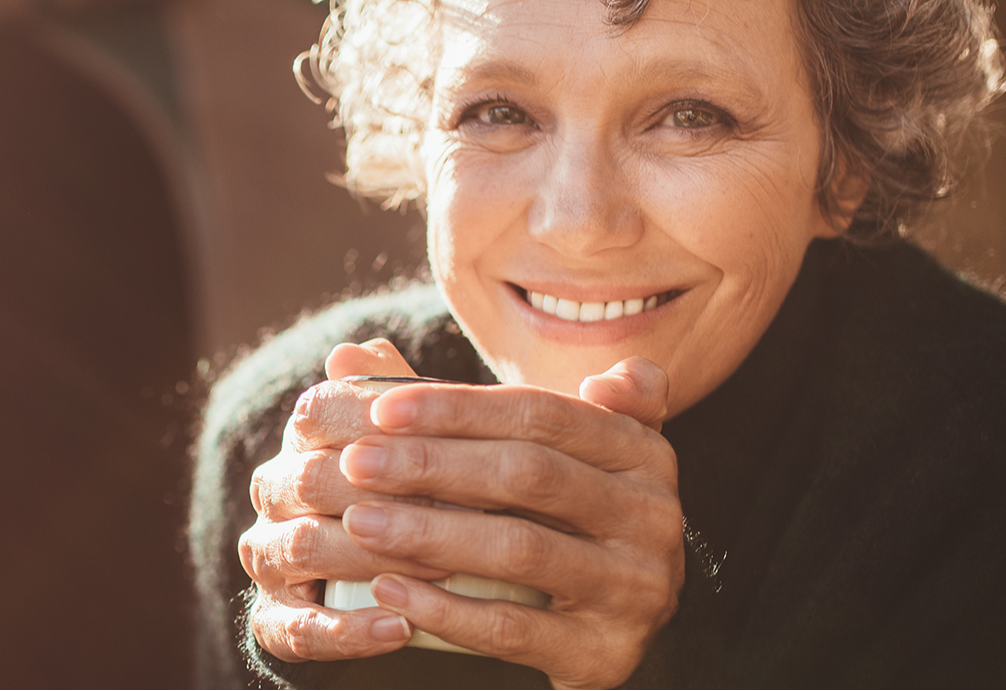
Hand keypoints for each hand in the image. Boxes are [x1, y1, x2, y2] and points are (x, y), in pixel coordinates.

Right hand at [238, 339, 445, 661]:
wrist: (403, 581)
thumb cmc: (424, 496)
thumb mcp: (422, 446)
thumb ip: (401, 400)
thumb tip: (358, 350)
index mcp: (303, 441)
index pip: (317, 412)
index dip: (374, 419)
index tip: (440, 433)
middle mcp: (275, 494)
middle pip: (310, 479)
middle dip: (385, 492)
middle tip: (462, 508)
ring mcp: (269, 559)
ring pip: (301, 547)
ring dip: (375, 556)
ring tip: (444, 569)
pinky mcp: (275, 621)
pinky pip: (297, 629)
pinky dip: (348, 630)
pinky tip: (400, 629)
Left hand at [342, 358, 682, 688]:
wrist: (613, 626)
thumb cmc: (561, 519)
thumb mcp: (550, 454)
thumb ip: (466, 405)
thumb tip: (355, 354)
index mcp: (642, 451)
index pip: (541, 413)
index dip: (458, 408)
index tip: (381, 409)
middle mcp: (651, 515)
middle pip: (528, 475)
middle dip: (433, 465)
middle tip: (356, 464)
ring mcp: (634, 586)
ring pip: (518, 549)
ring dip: (428, 534)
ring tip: (359, 524)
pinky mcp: (605, 651)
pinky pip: (514, 628)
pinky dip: (445, 610)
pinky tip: (388, 592)